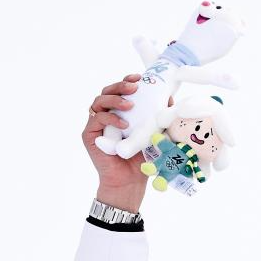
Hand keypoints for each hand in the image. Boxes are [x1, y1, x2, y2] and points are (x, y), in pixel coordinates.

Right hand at [81, 74, 173, 211]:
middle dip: (120, 86)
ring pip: (99, 101)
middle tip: (134, 87)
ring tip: (130, 105)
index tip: (139, 77)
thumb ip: (158, 118)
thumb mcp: (153, 135)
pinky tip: (123, 124)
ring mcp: (96, 124)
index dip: (126, 80)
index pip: (119, 91)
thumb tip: (170, 99)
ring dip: (115, 100)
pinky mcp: (89, 135)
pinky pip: (96, 119)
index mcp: (118, 112)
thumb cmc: (141, 159)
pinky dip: (110, 118)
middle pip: (107, 91)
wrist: (129, 182)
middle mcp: (105, 115)